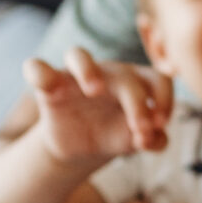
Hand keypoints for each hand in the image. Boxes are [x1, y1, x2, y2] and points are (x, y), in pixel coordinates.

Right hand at [27, 48, 172, 162]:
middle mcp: (109, 73)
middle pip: (124, 76)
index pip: (158, 79)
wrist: (82, 147)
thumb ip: (153, 140)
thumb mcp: (136, 140)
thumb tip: (152, 139)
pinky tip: (48, 89)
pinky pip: (36, 68)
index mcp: (137, 82)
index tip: (161, 124)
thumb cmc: (116, 134)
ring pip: (78, 55)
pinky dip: (38, 73)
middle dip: (137, 104)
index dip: (165, 100)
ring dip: (87, 69)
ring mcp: (77, 76)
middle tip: (141, 129)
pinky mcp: (50, 85)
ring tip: (93, 90)